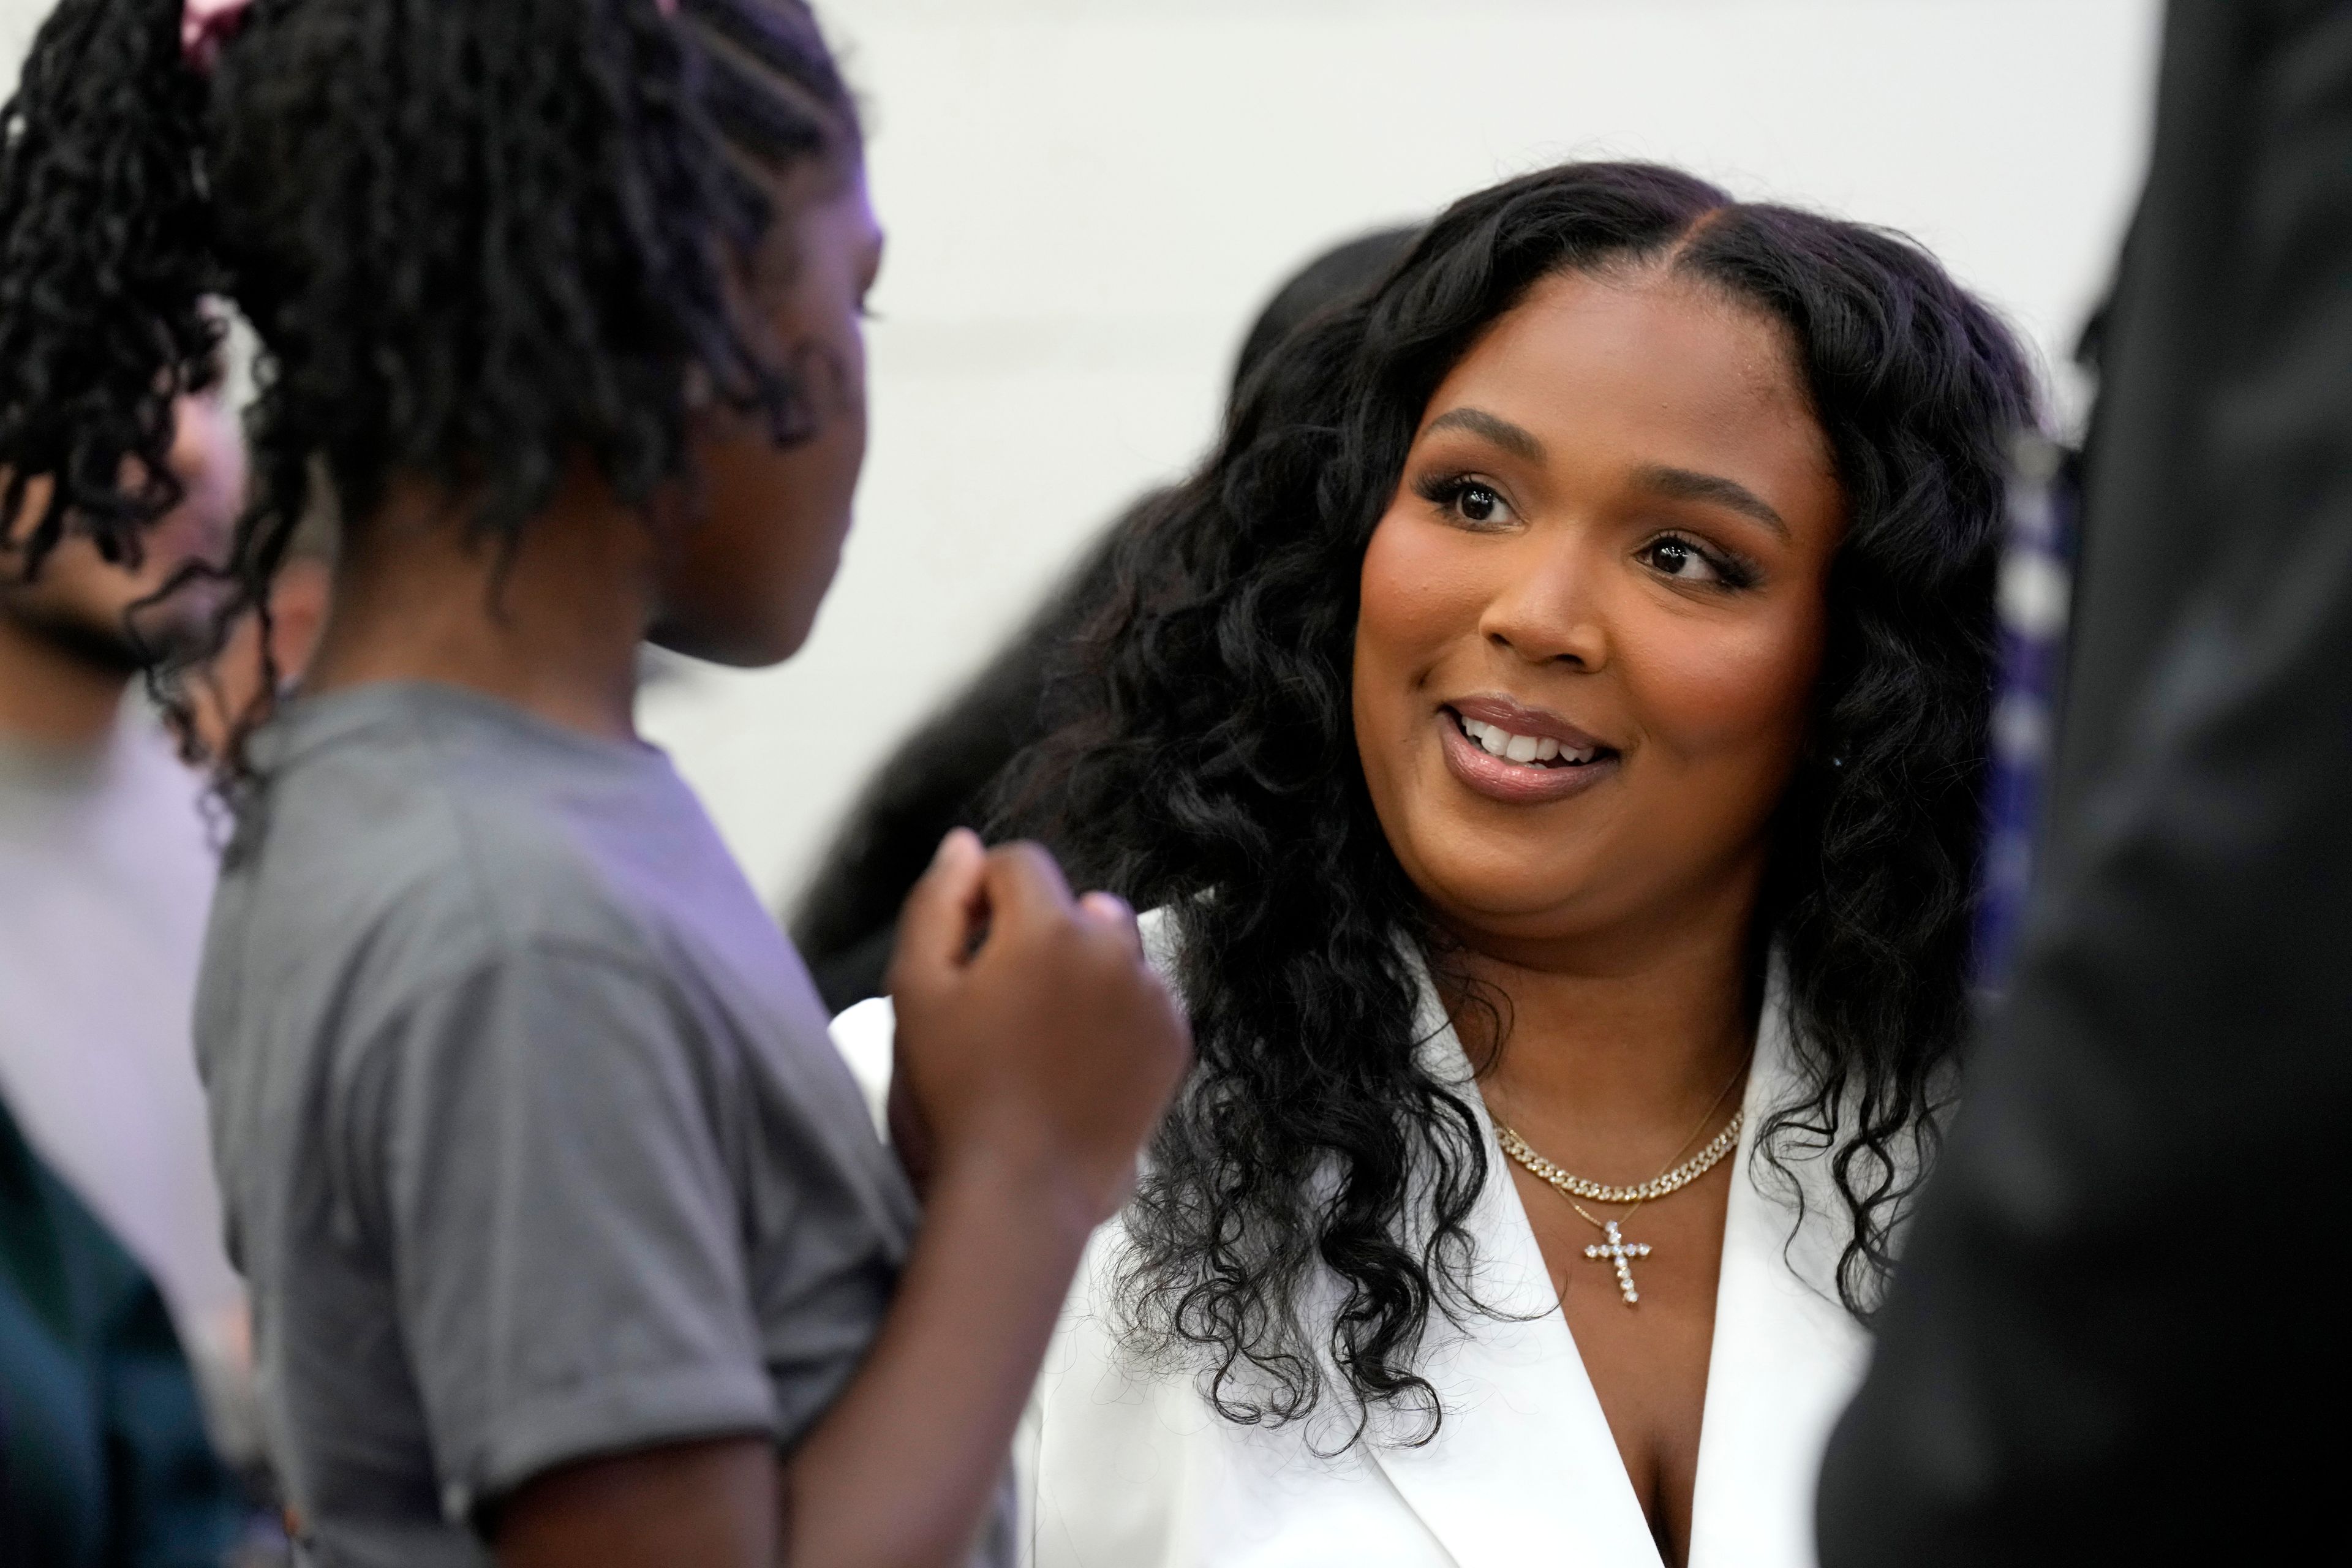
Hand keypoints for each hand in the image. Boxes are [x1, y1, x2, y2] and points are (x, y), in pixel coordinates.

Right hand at [887, 829, 1190, 1228]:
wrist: (1019, 1194)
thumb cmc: (955, 1096)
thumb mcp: (915, 991)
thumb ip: (937, 903)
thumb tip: (965, 845)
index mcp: (1050, 928)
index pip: (1020, 864)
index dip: (982, 901)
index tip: (966, 957)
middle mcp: (1116, 949)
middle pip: (1072, 906)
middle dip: (1037, 935)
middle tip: (1002, 1008)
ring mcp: (1153, 997)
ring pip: (1111, 949)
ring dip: (1079, 972)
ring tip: (1041, 1037)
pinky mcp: (1174, 1041)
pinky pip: (1141, 997)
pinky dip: (1113, 1014)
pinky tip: (1076, 1062)